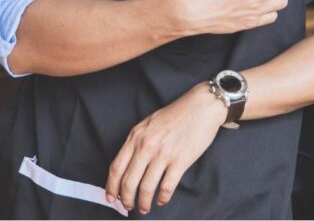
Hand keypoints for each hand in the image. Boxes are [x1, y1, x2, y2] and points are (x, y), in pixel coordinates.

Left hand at [105, 82, 227, 213]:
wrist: (202, 106)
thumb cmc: (177, 113)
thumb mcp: (149, 123)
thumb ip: (137, 142)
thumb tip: (128, 165)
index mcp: (136, 136)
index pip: (117, 167)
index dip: (111, 187)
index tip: (111, 197)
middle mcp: (147, 146)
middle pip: (129, 181)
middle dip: (126, 199)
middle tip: (128, 206)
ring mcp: (163, 154)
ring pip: (146, 187)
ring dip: (143, 202)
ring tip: (144, 208)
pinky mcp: (180, 160)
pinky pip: (167, 187)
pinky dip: (162, 198)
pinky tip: (162, 200)